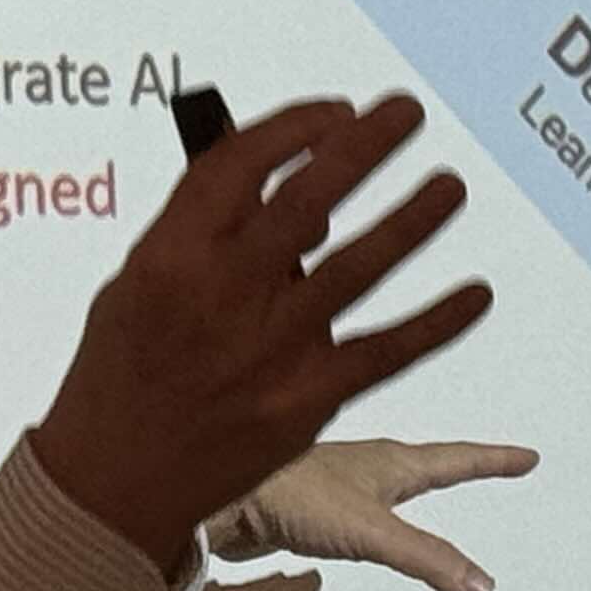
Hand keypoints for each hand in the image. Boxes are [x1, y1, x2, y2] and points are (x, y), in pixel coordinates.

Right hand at [30, 94, 491, 574]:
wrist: (116, 478)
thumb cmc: (124, 369)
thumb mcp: (138, 283)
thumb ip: (207, 236)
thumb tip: (297, 197)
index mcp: (171, 256)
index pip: (241, 165)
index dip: (295, 128)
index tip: (336, 111)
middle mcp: (225, 294)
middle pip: (309, 199)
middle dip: (365, 146)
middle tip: (405, 113)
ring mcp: (271, 348)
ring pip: (360, 266)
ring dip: (413, 220)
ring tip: (450, 186)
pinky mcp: (306, 399)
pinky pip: (387, 350)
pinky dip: (437, 321)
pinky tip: (475, 294)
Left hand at [209, 438, 538, 590]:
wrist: (217, 493)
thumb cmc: (292, 496)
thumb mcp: (371, 531)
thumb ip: (425, 558)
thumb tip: (483, 585)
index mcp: (387, 463)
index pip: (454, 459)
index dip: (491, 459)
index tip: (527, 455)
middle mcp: (361, 465)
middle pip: (420, 463)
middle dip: (454, 464)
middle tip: (484, 462)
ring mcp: (329, 481)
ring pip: (378, 481)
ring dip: (405, 482)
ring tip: (421, 486)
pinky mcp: (301, 503)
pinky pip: (344, 509)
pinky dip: (361, 516)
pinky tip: (346, 535)